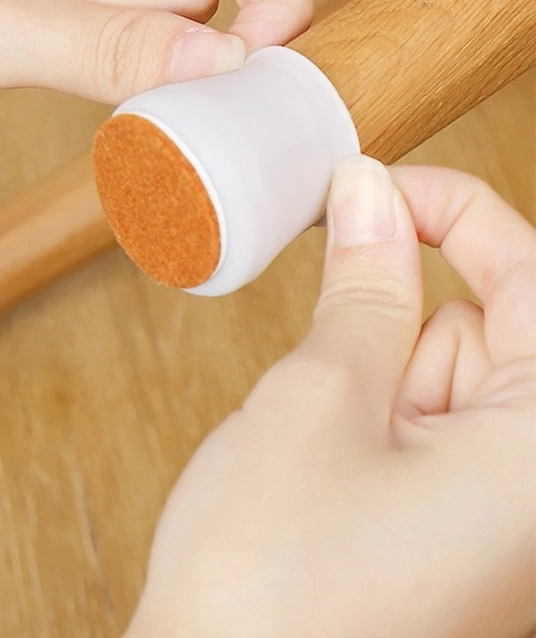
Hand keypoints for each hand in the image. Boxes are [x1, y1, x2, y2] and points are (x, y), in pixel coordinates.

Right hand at [126, 156, 535, 637]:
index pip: (534, 281)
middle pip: (487, 329)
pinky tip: (319, 461)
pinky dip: (368, 413)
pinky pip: (423, 427)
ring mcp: (494, 518)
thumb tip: (371, 194)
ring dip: (371, 373)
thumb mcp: (314, 405)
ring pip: (443, 377)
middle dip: (397, 314)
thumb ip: (363, 291)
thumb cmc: (266, 591)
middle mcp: (533, 491)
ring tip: (311, 436)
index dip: (455, 212)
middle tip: (324, 348)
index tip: (378, 184)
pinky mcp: (452, 532)